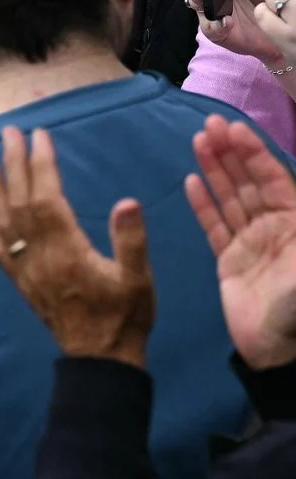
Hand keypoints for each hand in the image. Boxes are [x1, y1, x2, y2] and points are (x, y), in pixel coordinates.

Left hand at [0, 125, 154, 366]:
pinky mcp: (20, 280)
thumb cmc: (125, 317)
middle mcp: (39, 254)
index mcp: (67, 249)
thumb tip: (127, 202)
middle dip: (14, 163)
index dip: (41, 164)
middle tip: (8, 131)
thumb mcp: (139, 280)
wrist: (99, 359)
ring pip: (2, 219)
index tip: (39, 136)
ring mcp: (25, 267)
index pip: (48, 197)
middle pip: (20, 200)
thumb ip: (132, 241)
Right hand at [185, 115, 295, 369]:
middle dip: (232, 154)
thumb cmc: (295, 307)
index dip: (254, 153)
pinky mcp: (231, 262)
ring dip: (215, 170)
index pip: (275, 179)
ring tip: (198, 142)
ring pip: (231, 199)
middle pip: (250, 183)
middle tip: (209, 127)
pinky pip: (215, 226)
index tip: (234, 129)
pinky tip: (192, 181)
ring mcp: (253, 244)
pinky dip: (203, 203)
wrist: (277, 351)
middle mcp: (276, 229)